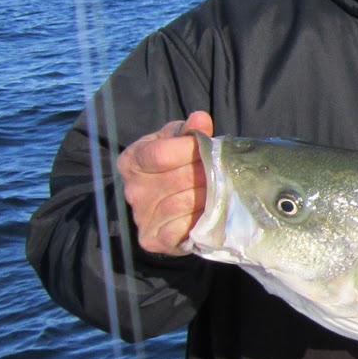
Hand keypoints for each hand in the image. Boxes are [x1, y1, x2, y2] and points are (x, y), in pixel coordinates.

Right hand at [118, 111, 213, 254]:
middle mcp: (132, 189)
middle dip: (206, 174)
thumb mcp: (178, 142)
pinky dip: (200, 220)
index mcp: (132, 160)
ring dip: (208, 197)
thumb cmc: (175, 166)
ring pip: (182, 204)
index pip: (161, 154)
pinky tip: (212, 213)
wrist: (167, 204)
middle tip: (225, 173)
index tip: (211, 149)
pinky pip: (181, 229)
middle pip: (176, 179)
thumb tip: (201, 119)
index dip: (191, 151)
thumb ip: (188, 130)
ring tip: (223, 191)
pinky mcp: (152, 239)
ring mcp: (140, 216)